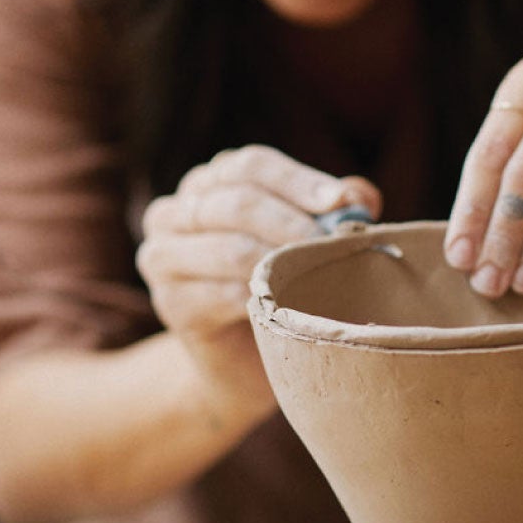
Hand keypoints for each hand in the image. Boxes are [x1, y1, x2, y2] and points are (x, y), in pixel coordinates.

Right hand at [137, 145, 380, 386]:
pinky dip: (262, 298)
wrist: (241, 357)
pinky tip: (289, 306)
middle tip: (332, 244)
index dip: (297, 181)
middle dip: (293, 223)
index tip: (339, 202)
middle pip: (237, 202)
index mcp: (209, 183)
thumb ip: (327, 210)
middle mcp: (175, 212)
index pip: (250, 165)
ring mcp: (164, 257)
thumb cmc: (279, 284)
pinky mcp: (171, 303)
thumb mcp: (304, 239)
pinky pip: (222, 294)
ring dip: (281, 262)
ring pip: (230, 248)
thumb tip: (359, 196)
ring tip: (319, 274)